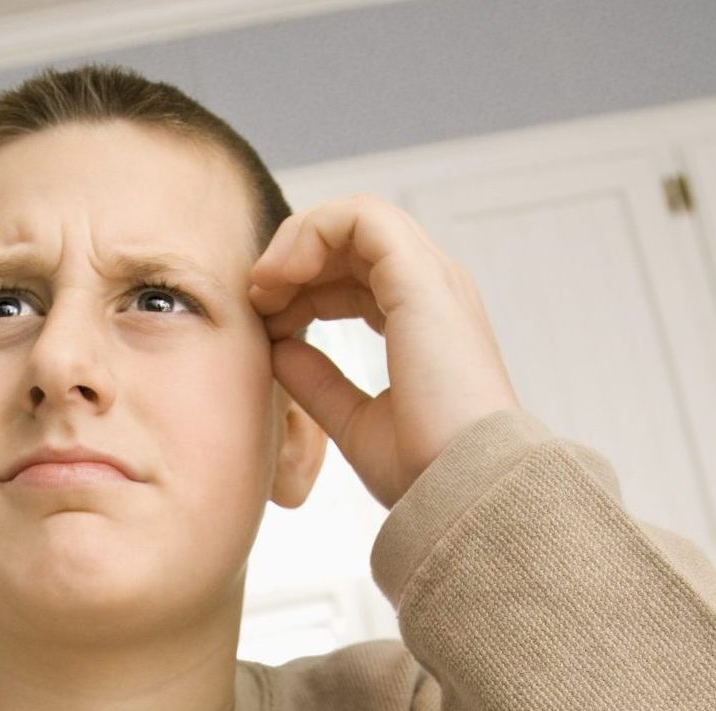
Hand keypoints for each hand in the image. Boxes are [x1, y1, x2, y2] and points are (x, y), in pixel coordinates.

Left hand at [248, 193, 521, 507]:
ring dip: (296, 242)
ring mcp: (430, 278)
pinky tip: (281, 275)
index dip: (304, 290)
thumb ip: (319, 381)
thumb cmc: (422, 468)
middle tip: (255, 300)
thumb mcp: (355, 421)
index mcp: (423, 321)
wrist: (461, 487)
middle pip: (354, 241)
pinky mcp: (420, 279)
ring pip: (355, 219)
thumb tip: (280, 349)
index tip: (267, 327)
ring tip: (262, 285)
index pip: (358, 275)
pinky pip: (359, 218)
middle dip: (294, 260)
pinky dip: (311, 233)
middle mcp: (432, 290)